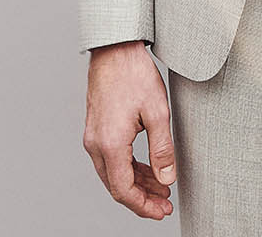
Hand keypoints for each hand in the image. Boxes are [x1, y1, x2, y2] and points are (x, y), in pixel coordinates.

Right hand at [84, 41, 176, 219]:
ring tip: (162, 188)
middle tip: (165, 205)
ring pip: (113, 173)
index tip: (161, 211)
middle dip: (142, 199)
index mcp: (110, 144)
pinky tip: (148, 170)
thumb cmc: (135, 75)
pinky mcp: (97, 129)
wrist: (115, 49)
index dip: (143, 206)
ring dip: (137, 184)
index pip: (123, 190)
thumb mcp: (157, 112)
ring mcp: (93, 137)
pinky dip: (129, 168)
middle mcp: (96, 144)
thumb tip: (167, 179)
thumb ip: (162, 149)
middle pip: (116, 186)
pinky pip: (111, 159)